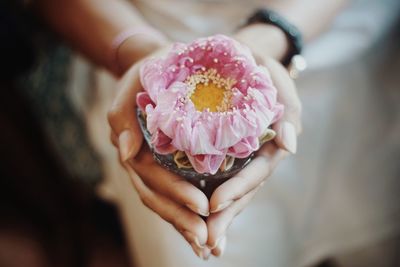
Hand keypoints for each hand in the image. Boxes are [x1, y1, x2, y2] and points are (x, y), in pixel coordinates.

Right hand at [107, 48, 212, 258]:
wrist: (153, 69)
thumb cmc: (144, 75)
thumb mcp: (130, 85)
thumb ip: (122, 116)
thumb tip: (124, 152)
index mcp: (134, 148)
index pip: (152, 177)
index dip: (175, 194)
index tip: (202, 207)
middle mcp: (142, 163)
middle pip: (158, 198)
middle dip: (181, 219)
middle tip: (206, 239)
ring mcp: (154, 167)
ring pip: (165, 201)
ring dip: (185, 224)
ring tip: (208, 245)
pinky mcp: (167, 166)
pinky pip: (176, 192)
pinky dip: (188, 212)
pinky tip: (206, 228)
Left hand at [206, 27, 301, 255]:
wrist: (237, 58)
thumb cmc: (259, 67)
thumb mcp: (277, 80)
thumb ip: (288, 110)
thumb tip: (290, 145)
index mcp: (268, 144)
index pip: (255, 174)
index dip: (237, 191)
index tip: (214, 206)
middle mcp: (252, 156)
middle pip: (240, 192)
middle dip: (224, 217)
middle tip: (205, 242)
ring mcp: (236, 158)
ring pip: (226, 191)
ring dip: (214, 217)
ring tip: (198, 242)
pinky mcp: (219, 154)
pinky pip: (211, 177)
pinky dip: (201, 195)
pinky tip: (189, 214)